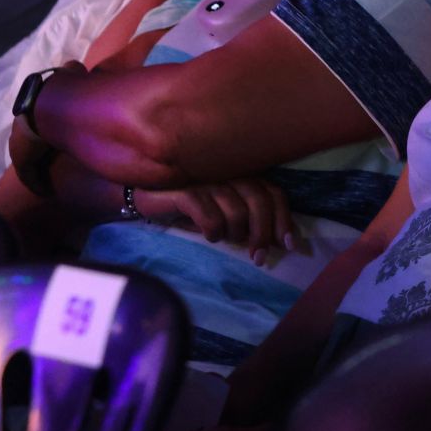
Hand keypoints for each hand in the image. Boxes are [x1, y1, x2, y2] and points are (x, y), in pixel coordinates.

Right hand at [136, 177, 300, 259]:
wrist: (143, 194)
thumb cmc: (189, 204)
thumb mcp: (222, 210)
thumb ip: (247, 218)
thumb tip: (275, 242)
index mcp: (242, 174)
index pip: (273, 192)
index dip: (283, 219)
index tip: (286, 245)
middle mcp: (228, 172)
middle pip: (259, 201)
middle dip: (262, 233)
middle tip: (258, 258)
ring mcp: (206, 179)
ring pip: (236, 211)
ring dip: (233, 233)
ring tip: (223, 239)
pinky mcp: (185, 190)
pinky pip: (210, 216)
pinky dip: (213, 230)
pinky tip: (207, 235)